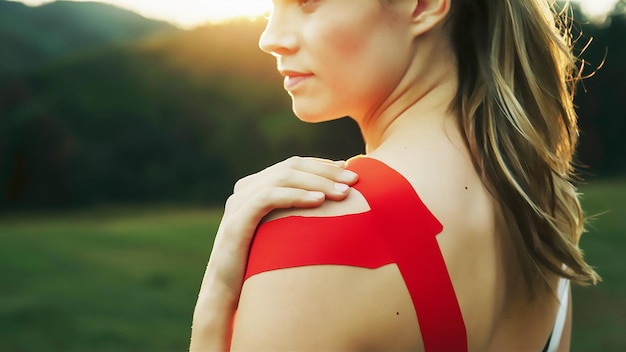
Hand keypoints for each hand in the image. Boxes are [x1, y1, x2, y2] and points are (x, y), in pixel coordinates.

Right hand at [213, 156, 358, 295]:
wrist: (226, 293)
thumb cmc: (261, 264)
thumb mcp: (283, 233)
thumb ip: (298, 214)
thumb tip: (332, 204)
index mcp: (255, 188)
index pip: (294, 165)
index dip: (322, 165)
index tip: (350, 170)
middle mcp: (245, 189)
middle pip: (291, 167)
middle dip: (326, 172)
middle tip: (355, 180)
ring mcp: (239, 203)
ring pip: (282, 177)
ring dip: (317, 182)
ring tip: (343, 192)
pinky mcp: (236, 221)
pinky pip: (268, 198)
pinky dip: (296, 196)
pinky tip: (319, 201)